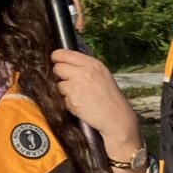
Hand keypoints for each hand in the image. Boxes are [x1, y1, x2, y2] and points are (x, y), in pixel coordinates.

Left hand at [50, 48, 145, 166]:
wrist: (117, 118)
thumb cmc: (110, 98)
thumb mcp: (102, 75)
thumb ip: (86, 67)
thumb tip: (66, 62)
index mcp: (93, 64)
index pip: (65, 54)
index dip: (57, 57)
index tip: (55, 60)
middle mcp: (84, 72)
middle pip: (58, 68)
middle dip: (60, 75)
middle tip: (70, 82)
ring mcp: (77, 86)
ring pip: (59, 84)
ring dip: (65, 91)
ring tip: (80, 96)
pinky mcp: (73, 100)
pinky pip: (63, 98)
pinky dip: (69, 102)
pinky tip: (81, 105)